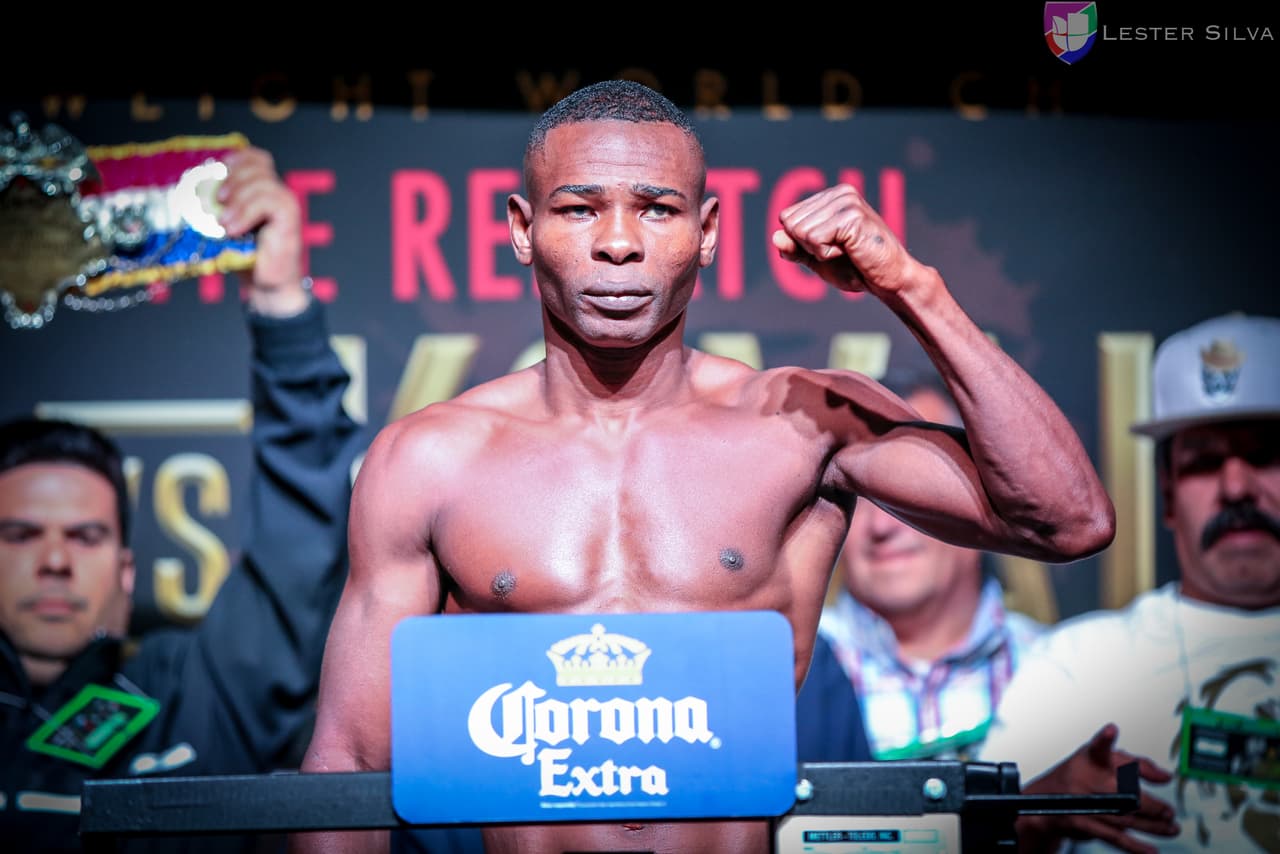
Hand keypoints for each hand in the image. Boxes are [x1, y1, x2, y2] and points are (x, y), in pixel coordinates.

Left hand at [217, 147, 308, 316]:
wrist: (265, 284)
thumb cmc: (245, 256)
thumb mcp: (226, 224)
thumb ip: (218, 205)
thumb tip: (192, 190)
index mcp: (263, 190)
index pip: (256, 158)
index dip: (238, 158)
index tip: (217, 170)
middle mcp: (277, 192)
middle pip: (258, 165)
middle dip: (233, 177)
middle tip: (216, 199)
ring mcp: (286, 203)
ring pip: (262, 182)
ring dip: (238, 199)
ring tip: (223, 222)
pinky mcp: (290, 217)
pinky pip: (267, 201)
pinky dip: (246, 213)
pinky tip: (233, 229)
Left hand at [771, 184, 926, 301]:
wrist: (889, 280)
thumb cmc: (856, 268)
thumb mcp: (817, 258)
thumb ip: (795, 248)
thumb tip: (774, 237)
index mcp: (830, 196)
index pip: (786, 217)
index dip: (801, 242)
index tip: (829, 247)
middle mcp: (839, 192)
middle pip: (790, 223)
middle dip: (808, 246)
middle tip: (840, 251)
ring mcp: (846, 201)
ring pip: (800, 232)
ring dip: (819, 251)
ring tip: (847, 250)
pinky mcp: (851, 216)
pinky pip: (814, 239)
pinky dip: (827, 254)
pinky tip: (850, 251)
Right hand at [1018, 724, 1179, 853]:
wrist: (1045, 801)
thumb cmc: (1081, 776)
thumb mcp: (1103, 760)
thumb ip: (1137, 764)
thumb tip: (1166, 777)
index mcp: (1090, 758)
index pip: (1098, 746)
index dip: (1104, 738)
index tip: (1111, 730)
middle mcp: (1084, 778)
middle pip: (1125, 792)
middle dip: (1152, 806)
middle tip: (1169, 812)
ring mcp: (1082, 802)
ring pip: (1125, 818)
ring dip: (1152, 827)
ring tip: (1170, 828)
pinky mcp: (1083, 823)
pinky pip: (1113, 837)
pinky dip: (1134, 846)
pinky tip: (1150, 849)